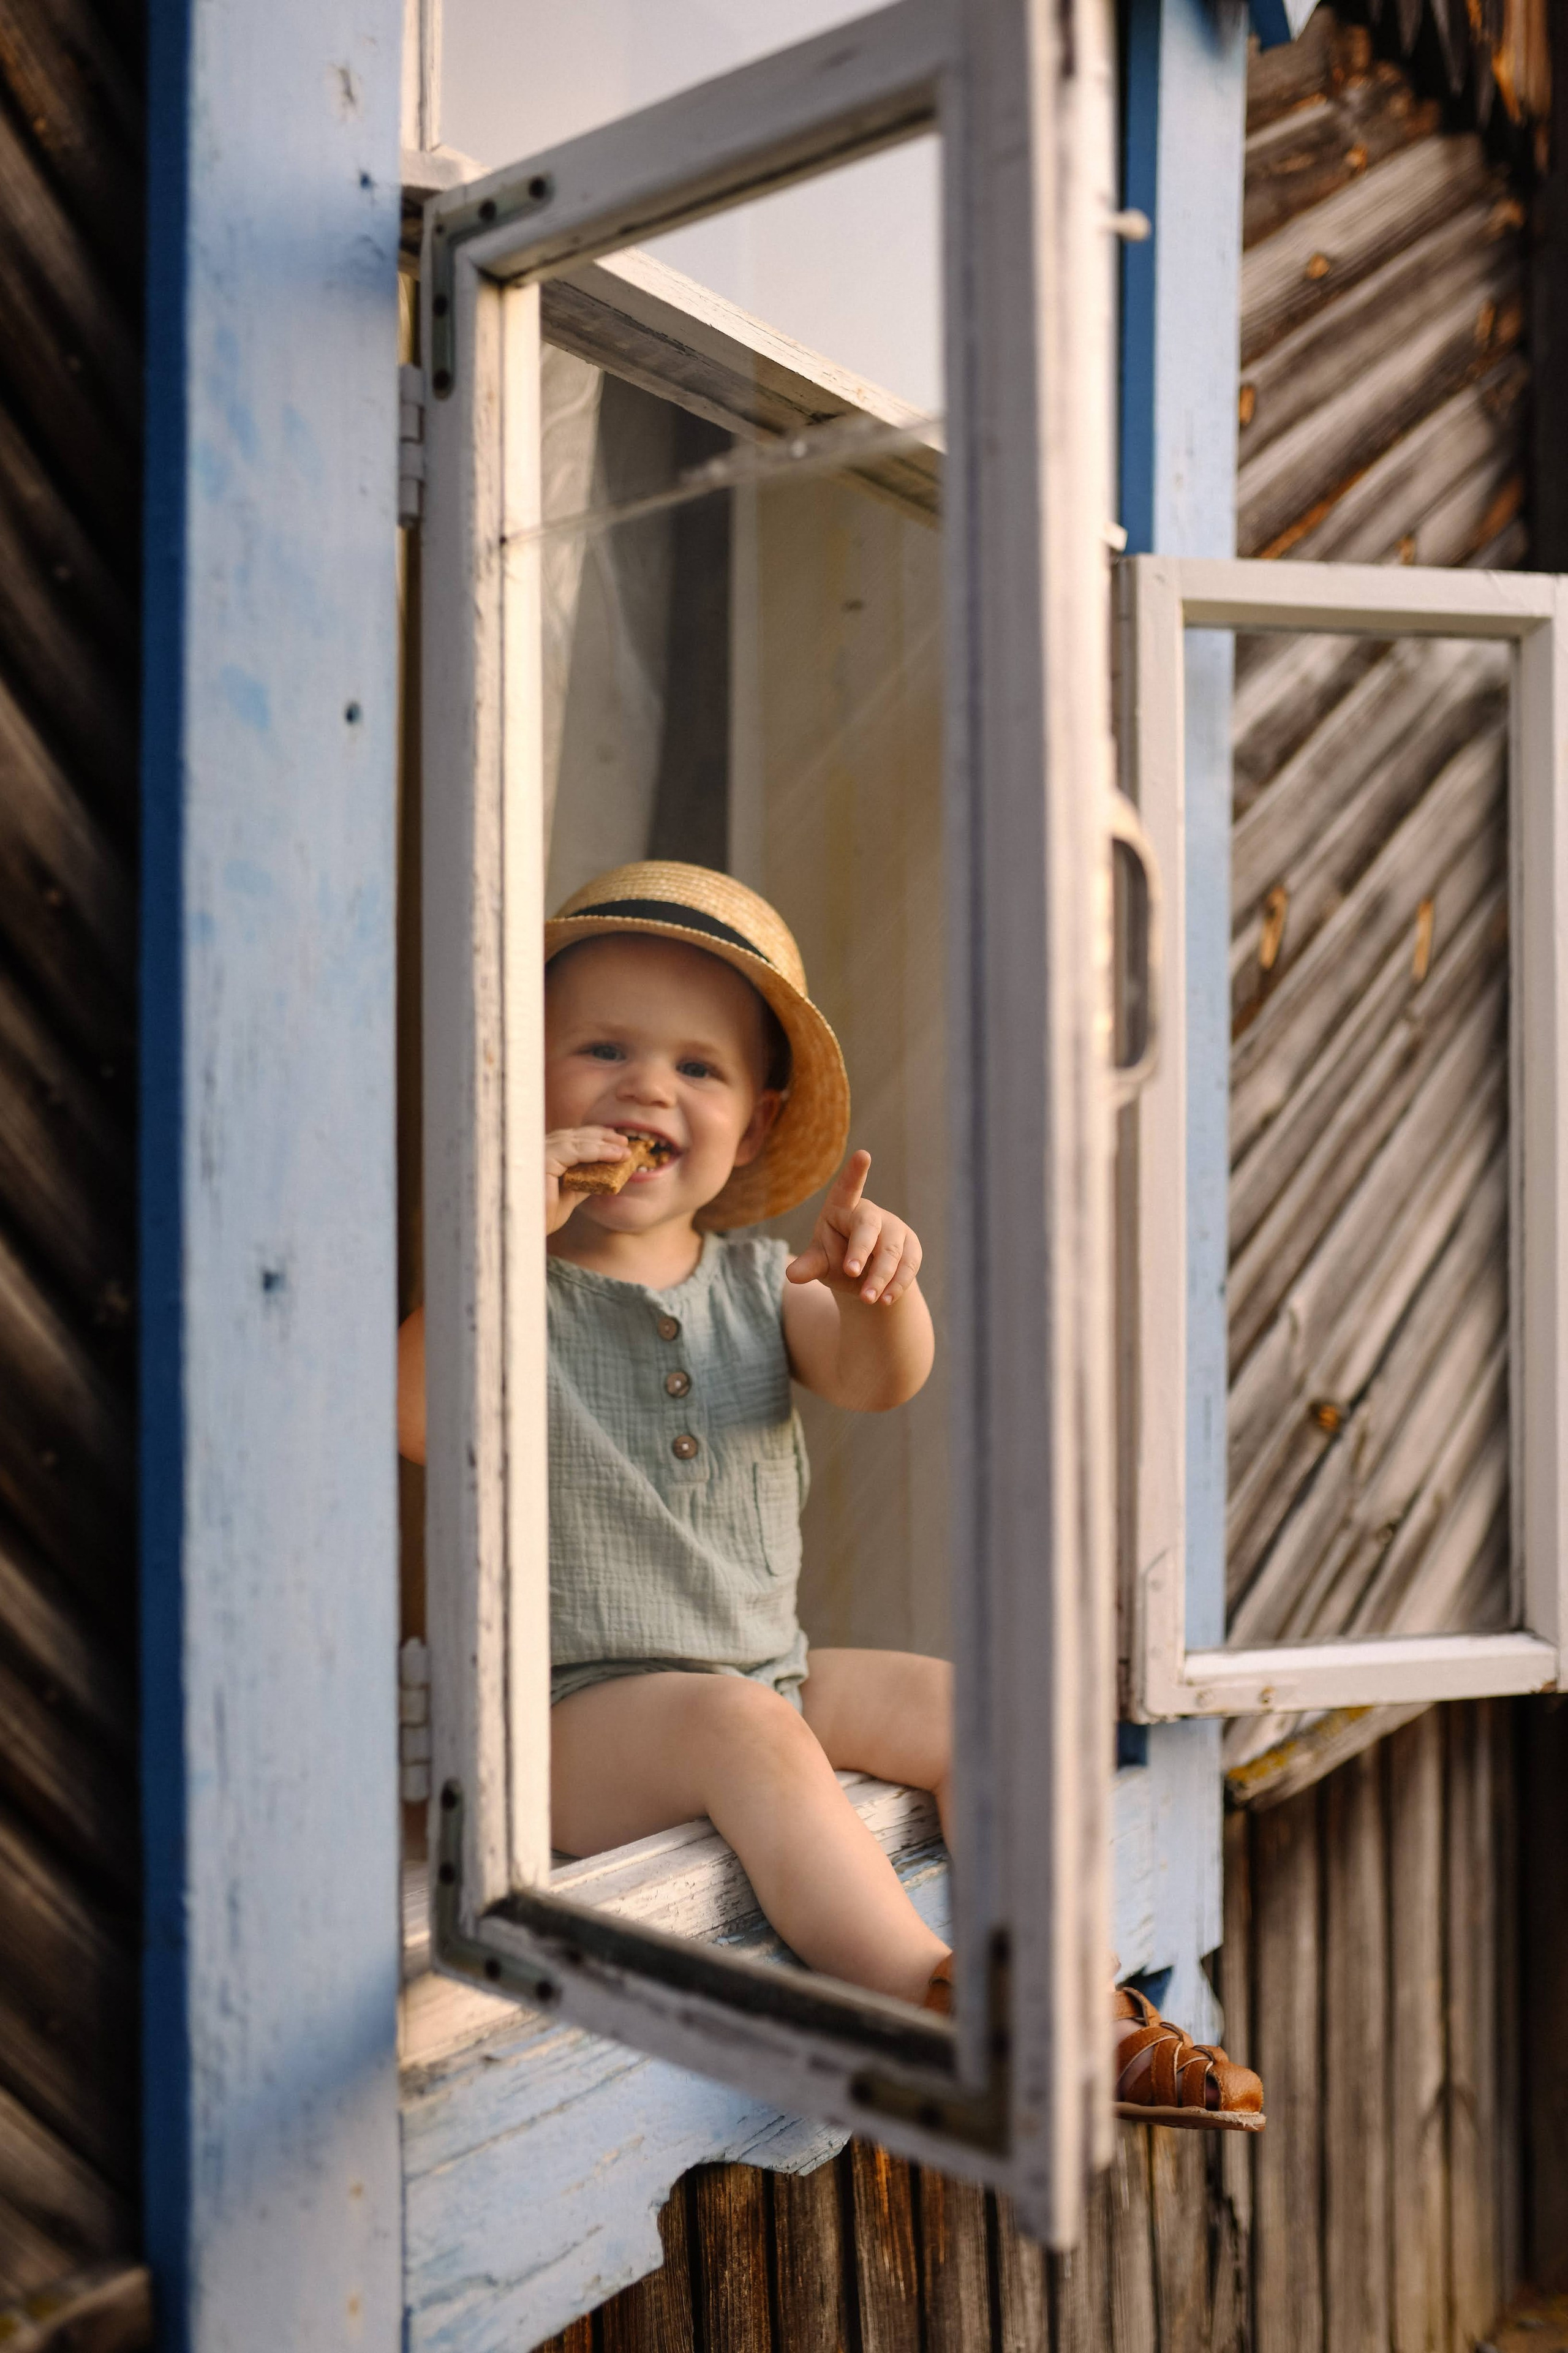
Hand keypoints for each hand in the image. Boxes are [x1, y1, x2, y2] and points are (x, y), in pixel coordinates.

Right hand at [546, 1125, 627, 1232]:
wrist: (530, 1233)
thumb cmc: (544, 1216)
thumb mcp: (571, 1193)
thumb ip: (584, 1178)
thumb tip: (607, 1168)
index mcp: (542, 1155)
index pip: (569, 1138)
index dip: (594, 1136)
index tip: (617, 1141)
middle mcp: (537, 1149)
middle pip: (573, 1135)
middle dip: (601, 1136)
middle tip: (624, 1141)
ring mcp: (538, 1152)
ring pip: (575, 1140)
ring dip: (604, 1144)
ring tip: (624, 1150)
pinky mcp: (542, 1160)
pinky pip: (574, 1151)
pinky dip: (597, 1151)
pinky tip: (615, 1155)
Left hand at [785, 1150, 922, 1306]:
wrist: (864, 1279)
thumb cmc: (835, 1260)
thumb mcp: (820, 1262)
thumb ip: (809, 1266)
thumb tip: (792, 1275)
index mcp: (842, 1208)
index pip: (847, 1188)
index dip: (855, 1173)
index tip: (863, 1155)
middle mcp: (870, 1214)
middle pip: (868, 1226)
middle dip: (861, 1250)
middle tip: (852, 1272)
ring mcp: (893, 1229)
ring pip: (891, 1251)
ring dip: (880, 1277)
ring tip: (868, 1299)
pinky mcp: (911, 1247)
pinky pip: (908, 1265)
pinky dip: (897, 1284)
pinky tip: (885, 1299)